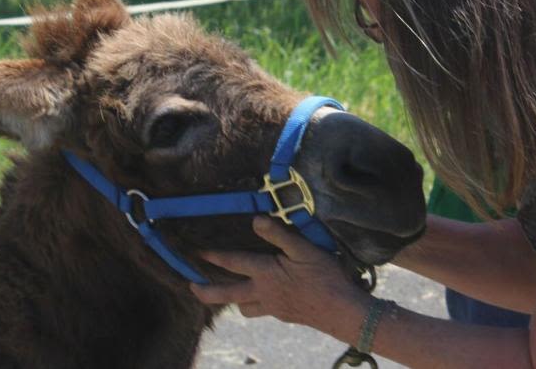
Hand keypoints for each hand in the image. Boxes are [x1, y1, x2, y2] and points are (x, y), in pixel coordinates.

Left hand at [190, 217, 369, 332]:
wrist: (342, 312)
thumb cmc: (326, 278)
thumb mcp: (305, 249)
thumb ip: (279, 235)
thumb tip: (256, 220)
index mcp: (267, 274)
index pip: (234, 263)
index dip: (214, 257)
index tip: (197, 254)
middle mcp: (264, 293)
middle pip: (228, 295)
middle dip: (207, 292)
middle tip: (192, 288)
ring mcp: (274, 308)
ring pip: (244, 308)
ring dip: (234, 300)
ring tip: (229, 293)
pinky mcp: (285, 316)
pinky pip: (262, 312)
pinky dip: (256, 305)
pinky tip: (265, 297)